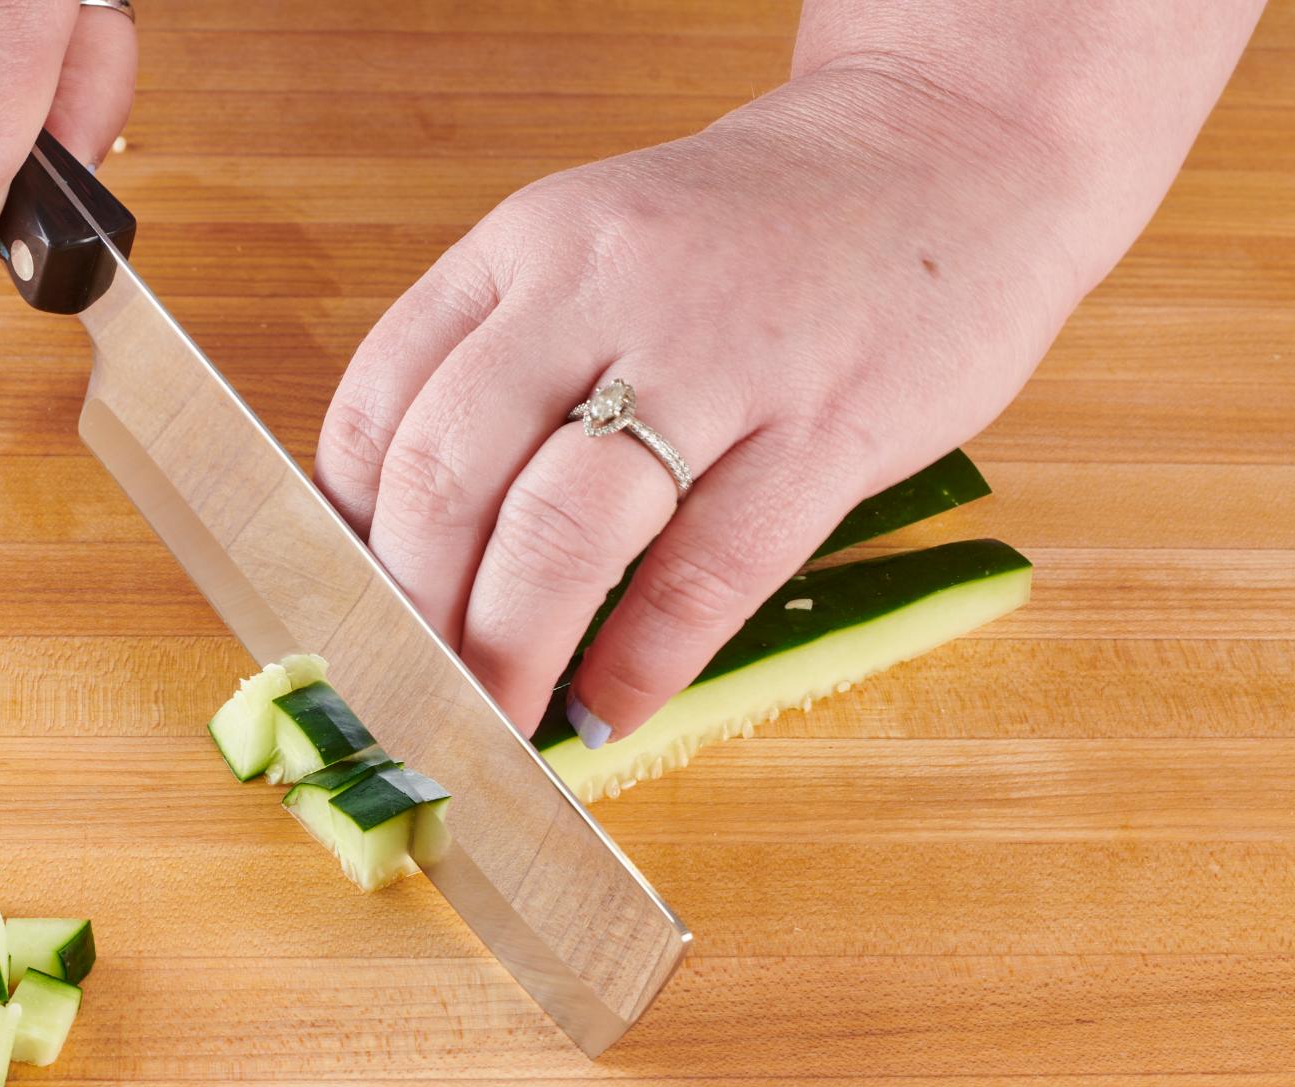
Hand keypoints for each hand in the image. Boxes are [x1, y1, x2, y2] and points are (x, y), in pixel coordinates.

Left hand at [315, 64, 1085, 744]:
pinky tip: (611, 707)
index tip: (348, 617)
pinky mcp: (829, 423)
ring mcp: (719, 354)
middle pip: (449, 478)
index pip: (380, 404)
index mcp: (525, 246)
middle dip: (412, 616)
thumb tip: (414, 542)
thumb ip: (504, 364)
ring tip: (494, 726)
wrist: (950, 152)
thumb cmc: (753, 237)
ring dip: (508, 653)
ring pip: (562, 530)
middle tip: (409, 695)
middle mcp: (601, 286)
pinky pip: (708, 571)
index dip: (344, 536)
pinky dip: (643, 660)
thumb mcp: (594, 253)